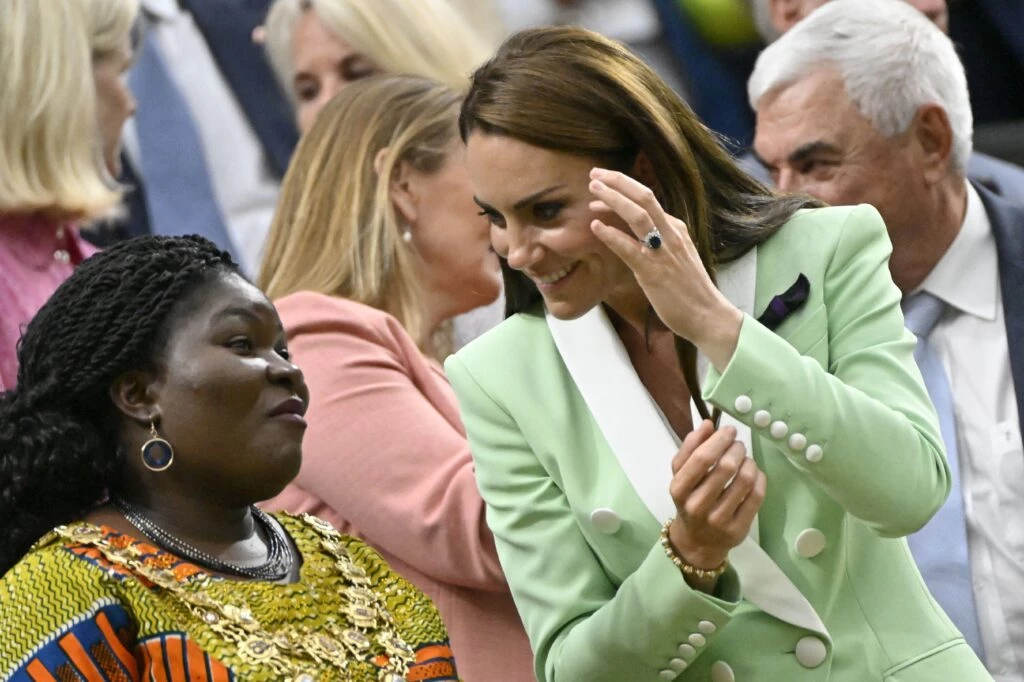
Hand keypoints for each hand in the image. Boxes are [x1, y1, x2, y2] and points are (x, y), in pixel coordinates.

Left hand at [588, 168, 742, 369]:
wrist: (708, 314)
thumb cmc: (689, 289)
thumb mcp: (676, 256)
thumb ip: (660, 241)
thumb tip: (637, 232)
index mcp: (675, 228)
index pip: (649, 200)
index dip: (624, 187)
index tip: (605, 181)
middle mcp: (670, 234)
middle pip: (644, 197)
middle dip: (618, 182)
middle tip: (595, 174)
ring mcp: (662, 251)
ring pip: (638, 215)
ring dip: (614, 199)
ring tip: (593, 189)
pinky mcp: (653, 272)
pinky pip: (629, 248)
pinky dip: (611, 234)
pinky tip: (595, 226)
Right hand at [668, 420, 765, 569]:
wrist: (697, 540)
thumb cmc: (689, 499)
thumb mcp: (680, 474)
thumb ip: (690, 448)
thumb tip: (707, 424)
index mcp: (679, 490)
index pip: (701, 459)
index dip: (719, 440)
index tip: (729, 431)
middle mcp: (697, 506)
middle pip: (726, 468)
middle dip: (736, 449)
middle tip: (738, 445)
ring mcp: (719, 520)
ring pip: (745, 480)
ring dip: (749, 462)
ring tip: (745, 459)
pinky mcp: (739, 529)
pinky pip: (757, 496)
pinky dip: (759, 478)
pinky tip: (754, 474)